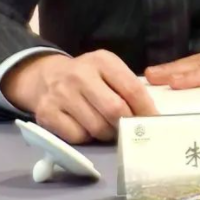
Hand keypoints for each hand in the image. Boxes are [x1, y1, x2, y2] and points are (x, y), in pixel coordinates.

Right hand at [2, 50, 157, 143]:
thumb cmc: (86, 76)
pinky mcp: (47, 114)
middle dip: (126, 125)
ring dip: (107, 134)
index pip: (132, 88)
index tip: (154, 122)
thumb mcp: (107, 70)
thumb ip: (127, 87)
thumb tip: (149, 116)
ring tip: (107, 128)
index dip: (146, 109)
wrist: (44, 76)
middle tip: (130, 131)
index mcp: (102, 61)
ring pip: (97, 127)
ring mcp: (62, 94)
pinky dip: (86, 137)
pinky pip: (78, 136)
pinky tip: (85, 127)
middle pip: (115, 110)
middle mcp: (80, 75)